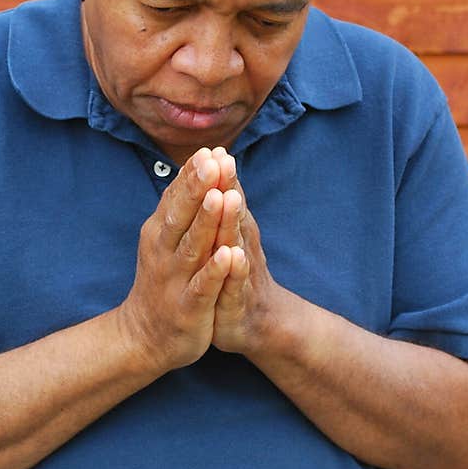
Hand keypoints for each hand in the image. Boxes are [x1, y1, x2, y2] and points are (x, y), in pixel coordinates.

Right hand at [119, 148, 237, 371]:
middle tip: (213, 160)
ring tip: (222, 197)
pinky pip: (203, 286)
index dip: (193, 174)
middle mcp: (164, 252)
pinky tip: (229, 255)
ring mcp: (175, 280)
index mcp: (160, 232)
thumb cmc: (162, 280)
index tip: (210, 149)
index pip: (176, 197)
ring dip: (207, 221)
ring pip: (193, 246)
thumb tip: (194, 164)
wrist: (144, 337)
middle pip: (182, 215)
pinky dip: (215, 271)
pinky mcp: (188, 307)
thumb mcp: (165, 239)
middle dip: (199, 188)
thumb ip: (180, 206)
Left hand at [206, 147, 280, 355]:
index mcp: (232, 227)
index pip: (224, 195)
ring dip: (231, 220)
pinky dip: (236, 268)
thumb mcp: (230, 235)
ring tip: (228, 198)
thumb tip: (217, 163)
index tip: (211, 147)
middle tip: (221, 159)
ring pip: (235, 241)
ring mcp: (240, 270)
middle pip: (231, 210)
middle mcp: (239, 242)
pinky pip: (237, 281)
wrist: (256, 321)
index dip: (218, 173)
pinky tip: (235, 256)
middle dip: (225, 185)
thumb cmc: (236, 271)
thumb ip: (225, 202)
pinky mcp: (237, 297)